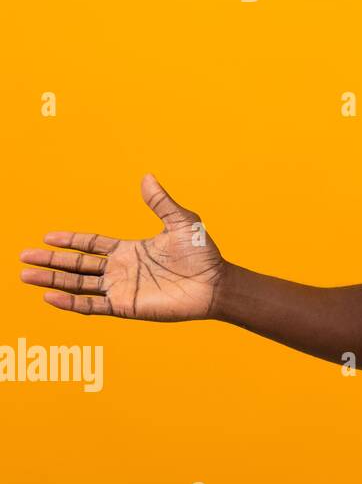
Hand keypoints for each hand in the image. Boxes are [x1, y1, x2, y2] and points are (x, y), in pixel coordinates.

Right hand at [18, 174, 225, 319]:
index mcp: (130, 250)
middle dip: (51, 260)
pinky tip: (50, 297)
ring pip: (78, 285)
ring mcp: (121, 289)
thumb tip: (147, 177)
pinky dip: (70, 303)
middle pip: (77, 265)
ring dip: (52, 280)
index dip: (70, 240)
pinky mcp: (126, 306)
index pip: (91, 245)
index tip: (47, 236)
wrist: (215, 283)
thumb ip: (161, 202)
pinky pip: (92, 306)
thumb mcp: (181, 222)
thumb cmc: (202, 254)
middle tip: (23, 256)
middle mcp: (121, 269)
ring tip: (26, 275)